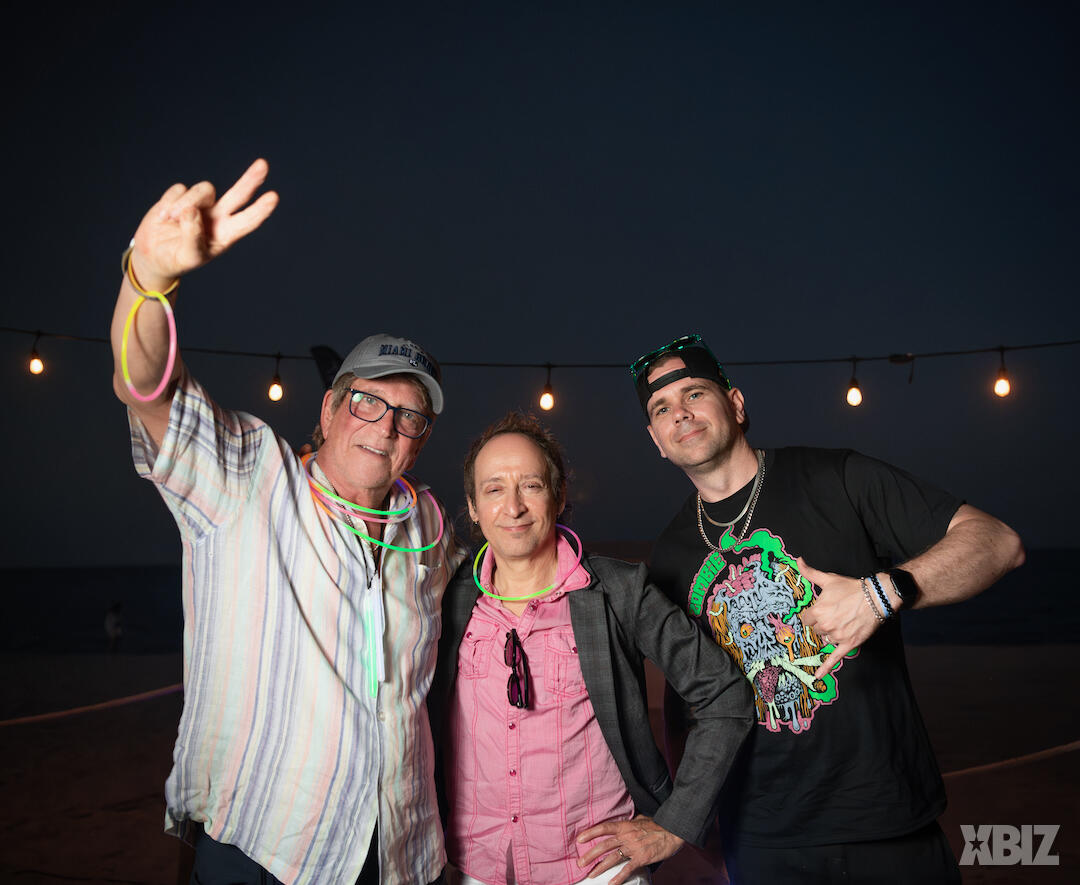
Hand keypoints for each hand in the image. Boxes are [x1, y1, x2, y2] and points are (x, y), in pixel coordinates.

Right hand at [129, 158, 278, 290]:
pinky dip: (168, 203)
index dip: (260, 209)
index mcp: (226, 234)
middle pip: (238, 195)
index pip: (248, 220)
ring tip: (170, 220)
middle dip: (250, 180)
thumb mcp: (189, 256)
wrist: (155, 254)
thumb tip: (191, 210)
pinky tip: (163, 217)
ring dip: (184, 203)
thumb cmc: (178, 258)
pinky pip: (179, 189)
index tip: (274, 197)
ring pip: (203, 190)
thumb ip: (192, 236)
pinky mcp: (182, 195)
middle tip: (263, 164)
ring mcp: (201, 204)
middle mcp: (218, 216)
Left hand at [576, 815, 684, 883]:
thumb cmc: (658, 826)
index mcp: (626, 826)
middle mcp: (627, 836)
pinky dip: (619, 877)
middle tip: (579, 863)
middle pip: (604, 845)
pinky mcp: (642, 858)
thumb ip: (631, 822)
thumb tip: (627, 821)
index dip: (590, 833)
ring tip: (590, 875)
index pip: (604, 828)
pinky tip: (611, 884)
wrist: (673, 831)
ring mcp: (634, 847)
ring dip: (600, 867)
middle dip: (590, 855)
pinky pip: (628, 869)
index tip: (579, 839)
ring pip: (612, 858)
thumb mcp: (642, 819)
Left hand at [797, 557, 883, 678]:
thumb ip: (810, 573)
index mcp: (818, 611)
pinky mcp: (849, 644)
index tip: (820, 611)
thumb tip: (798, 560)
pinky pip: (834, 658)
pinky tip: (817, 676)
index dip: (812, 615)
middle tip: (834, 615)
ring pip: (825, 640)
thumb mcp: (828, 579)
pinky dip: (825, 668)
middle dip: (822, 623)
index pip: (806, 619)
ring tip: (842, 622)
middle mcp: (826, 625)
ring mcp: (837, 636)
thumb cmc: (851, 588)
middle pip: (815, 630)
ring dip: (830, 634)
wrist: (876, 598)